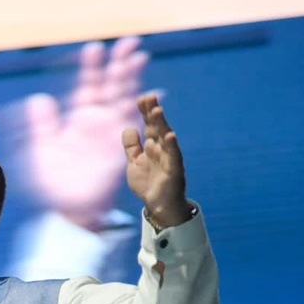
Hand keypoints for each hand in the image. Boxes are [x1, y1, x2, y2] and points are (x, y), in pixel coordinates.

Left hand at [13, 37, 149, 229]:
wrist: (69, 209)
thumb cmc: (55, 182)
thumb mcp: (43, 149)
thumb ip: (43, 124)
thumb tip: (38, 98)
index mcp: (78, 119)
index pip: (87, 86)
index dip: (92, 68)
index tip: (94, 48)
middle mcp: (97, 122)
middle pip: (111, 86)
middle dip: (119, 65)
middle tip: (129, 42)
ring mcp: (111, 133)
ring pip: (124, 100)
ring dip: (133, 80)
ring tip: (139, 57)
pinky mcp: (121, 148)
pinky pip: (134, 127)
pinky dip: (143, 111)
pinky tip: (153, 95)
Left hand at [122, 94, 189, 226]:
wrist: (159, 206)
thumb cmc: (149, 182)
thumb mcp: (135, 162)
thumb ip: (132, 146)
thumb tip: (129, 128)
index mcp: (152, 146)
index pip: (149, 124)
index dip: (145, 112)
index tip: (141, 97)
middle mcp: (162, 149)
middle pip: (157, 127)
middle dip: (153, 112)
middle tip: (149, 97)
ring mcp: (169, 159)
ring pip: (165, 139)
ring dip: (161, 124)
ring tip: (157, 111)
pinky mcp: (174, 172)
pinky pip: (174, 157)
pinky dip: (172, 147)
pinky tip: (170, 136)